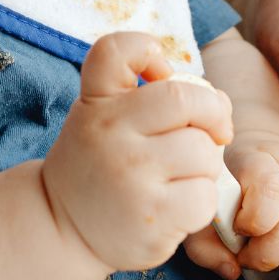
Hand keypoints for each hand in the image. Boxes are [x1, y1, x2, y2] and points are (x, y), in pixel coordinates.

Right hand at [42, 32, 233, 273]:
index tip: (161, 72)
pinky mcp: (152, 217)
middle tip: (209, 132)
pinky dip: (201, 201)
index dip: (147, 50)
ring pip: (205, 153)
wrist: (61, 229)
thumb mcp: (100, 117)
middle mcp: (110, 134)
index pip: (117, 50)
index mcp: (96, 103)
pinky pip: (205, 196)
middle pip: (189, 101)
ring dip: (205, 166)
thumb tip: (217, 102)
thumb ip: (150, 97)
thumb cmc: (98, 164)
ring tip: (178, 177)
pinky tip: (175, 206)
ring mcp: (131, 177)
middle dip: (212, 115)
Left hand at [182, 130, 278, 277]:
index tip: (238, 231)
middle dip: (267, 254)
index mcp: (256, 157)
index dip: (253, 222)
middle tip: (251, 256)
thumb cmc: (231, 189)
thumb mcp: (206, 208)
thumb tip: (231, 270)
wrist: (260, 157)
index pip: (270, 188)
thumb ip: (204, 242)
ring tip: (274, 254)